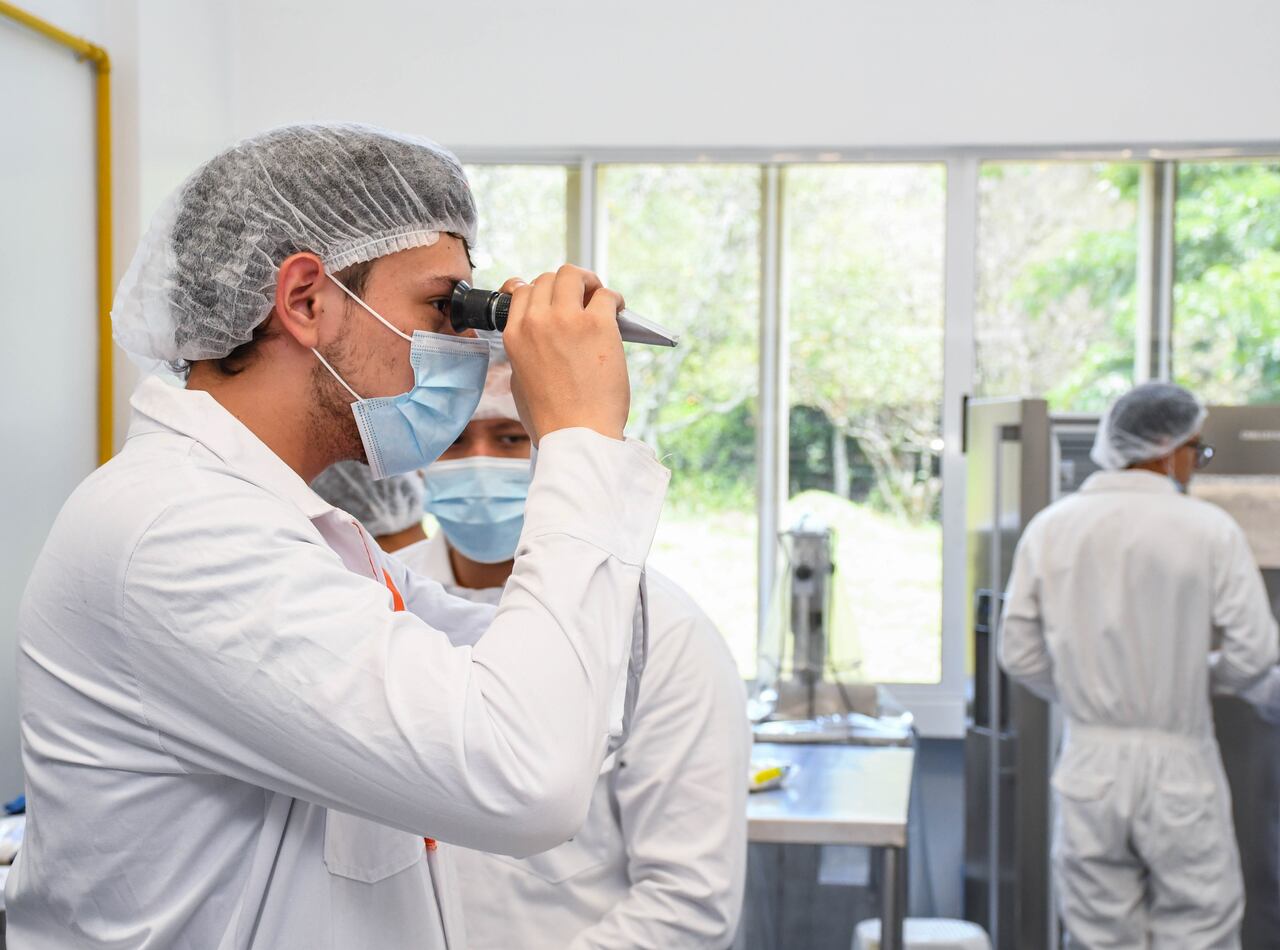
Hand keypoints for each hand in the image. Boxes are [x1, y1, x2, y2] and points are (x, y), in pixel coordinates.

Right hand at [498, 266, 629, 443]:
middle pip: (548, 278)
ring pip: (573, 275)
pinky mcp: (598, 325)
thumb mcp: (520, 383)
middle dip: (565, 285)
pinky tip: (617, 310)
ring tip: (598, 296)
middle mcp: (537, 322)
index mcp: (514, 336)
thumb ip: (525, 354)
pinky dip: (613, 298)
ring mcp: (567, 320)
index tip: (553, 299)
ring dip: (587, 281)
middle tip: (581, 298)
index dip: (540, 291)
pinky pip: (605, 295)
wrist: (577, 436)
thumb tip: (538, 342)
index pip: (523, 291)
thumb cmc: (551, 420)